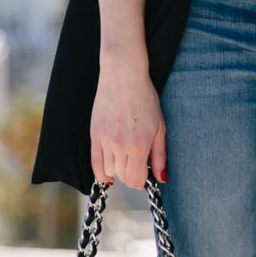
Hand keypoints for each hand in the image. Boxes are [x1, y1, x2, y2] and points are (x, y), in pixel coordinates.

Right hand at [90, 59, 166, 188]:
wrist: (123, 76)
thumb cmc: (144, 99)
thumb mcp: (159, 128)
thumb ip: (159, 156)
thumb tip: (161, 178)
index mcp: (138, 144)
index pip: (135, 180)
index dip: (141, 180)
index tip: (145, 173)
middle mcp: (119, 145)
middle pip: (123, 177)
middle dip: (131, 174)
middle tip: (137, 162)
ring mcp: (104, 140)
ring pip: (109, 171)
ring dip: (118, 170)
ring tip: (125, 157)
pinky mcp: (94, 135)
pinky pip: (94, 163)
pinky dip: (101, 172)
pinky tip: (109, 171)